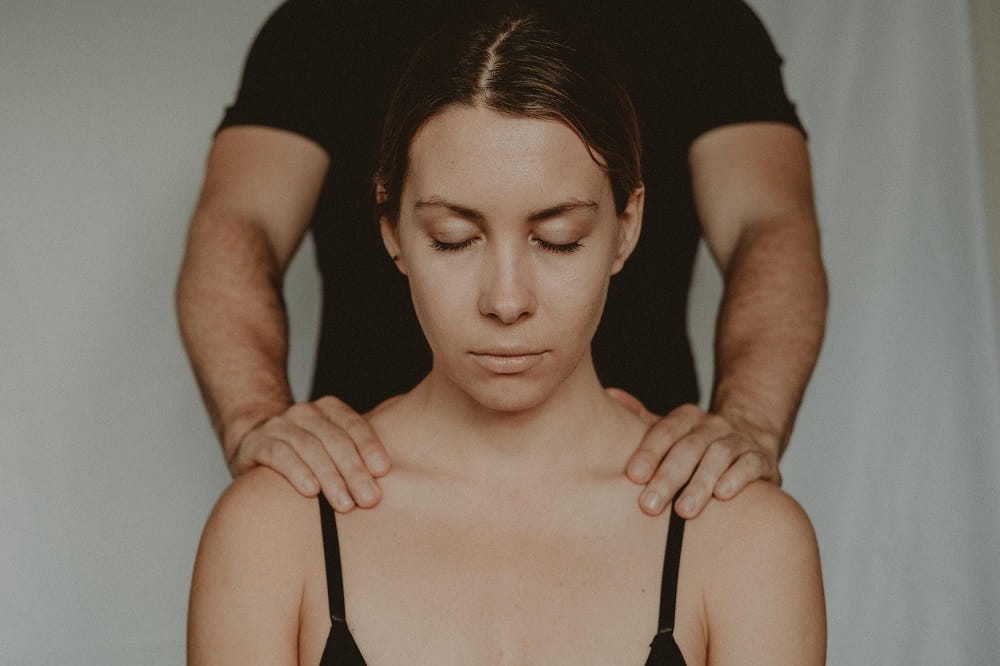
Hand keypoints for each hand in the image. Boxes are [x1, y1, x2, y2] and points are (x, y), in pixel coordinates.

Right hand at [227, 395, 391, 511]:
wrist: (253, 443)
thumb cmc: (304, 454)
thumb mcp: (330, 448)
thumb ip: (354, 456)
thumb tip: (387, 482)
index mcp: (329, 410)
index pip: (353, 425)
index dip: (369, 446)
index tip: (383, 471)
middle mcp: (305, 413)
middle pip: (334, 440)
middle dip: (354, 470)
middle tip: (369, 499)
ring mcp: (278, 425)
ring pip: (309, 448)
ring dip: (330, 477)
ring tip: (345, 504)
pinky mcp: (256, 443)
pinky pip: (279, 455)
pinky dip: (297, 472)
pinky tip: (311, 491)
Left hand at [606, 388, 780, 517]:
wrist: (751, 435)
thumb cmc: (698, 442)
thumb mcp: (670, 429)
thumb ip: (640, 417)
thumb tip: (609, 394)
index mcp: (686, 418)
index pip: (665, 431)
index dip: (649, 452)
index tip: (633, 476)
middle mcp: (712, 425)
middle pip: (688, 448)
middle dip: (668, 477)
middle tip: (650, 505)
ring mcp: (738, 440)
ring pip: (718, 457)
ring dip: (700, 484)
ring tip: (684, 511)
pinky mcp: (760, 459)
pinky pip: (750, 465)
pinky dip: (737, 478)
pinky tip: (723, 495)